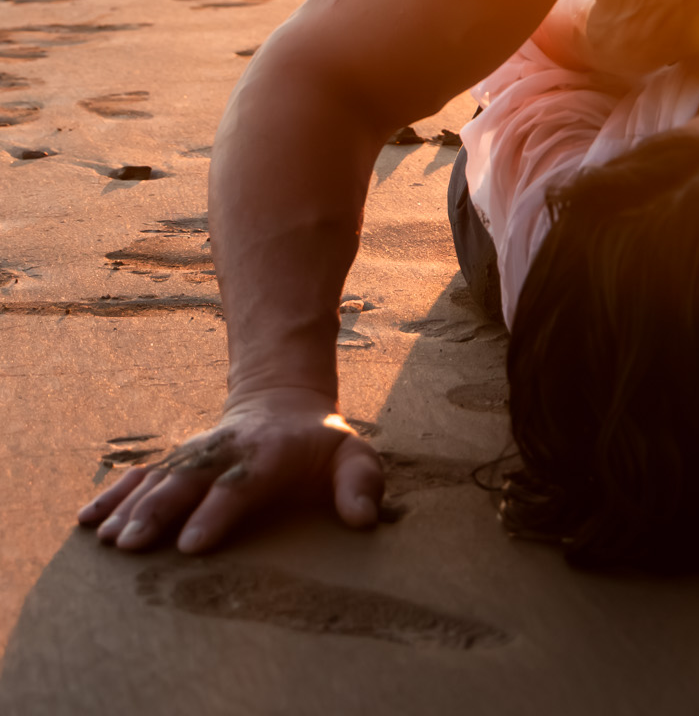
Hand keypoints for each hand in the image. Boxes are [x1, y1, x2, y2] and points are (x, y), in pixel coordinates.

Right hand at [76, 386, 382, 554]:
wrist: (283, 401)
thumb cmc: (321, 444)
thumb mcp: (352, 455)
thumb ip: (360, 482)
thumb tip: (363, 519)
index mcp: (268, 453)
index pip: (241, 483)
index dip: (216, 511)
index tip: (192, 542)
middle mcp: (225, 451)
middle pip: (188, 479)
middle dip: (159, 510)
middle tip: (132, 544)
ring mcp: (196, 454)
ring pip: (159, 477)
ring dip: (131, 507)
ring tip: (106, 539)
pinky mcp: (177, 460)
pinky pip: (141, 475)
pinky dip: (114, 494)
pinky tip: (88, 518)